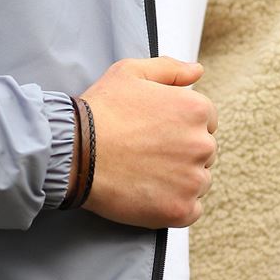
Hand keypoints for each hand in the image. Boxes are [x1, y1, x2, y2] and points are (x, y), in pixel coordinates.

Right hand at [79, 56, 216, 229]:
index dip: (179, 127)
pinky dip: (174, 205)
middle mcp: (202, 144)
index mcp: (196, 109)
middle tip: (145, 154)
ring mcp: (193, 180)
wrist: (74, 152)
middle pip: (204, 152)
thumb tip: (197, 70)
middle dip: (181, 153)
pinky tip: (149, 194)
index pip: (206, 122)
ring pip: (198, 181)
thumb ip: (169, 69)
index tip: (156, 134)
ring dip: (179, 180)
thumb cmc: (100, 111)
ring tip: (144, 174)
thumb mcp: (130, 73)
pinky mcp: (180, 209)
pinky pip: (191, 210)